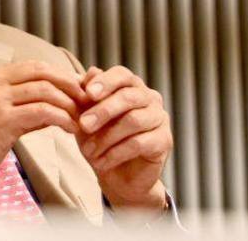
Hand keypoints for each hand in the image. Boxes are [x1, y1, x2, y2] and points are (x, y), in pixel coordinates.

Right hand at [0, 61, 87, 185]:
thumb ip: (23, 106)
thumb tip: (55, 106)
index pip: (33, 66)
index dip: (58, 75)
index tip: (76, 88)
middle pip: (41, 71)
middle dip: (68, 83)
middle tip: (86, 98)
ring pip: (45, 90)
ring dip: (69, 103)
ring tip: (81, 117)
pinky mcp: (3, 119)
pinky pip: (42, 112)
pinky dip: (62, 118)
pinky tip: (70, 128)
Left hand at [76, 66, 171, 209]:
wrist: (116, 176)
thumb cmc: (99, 140)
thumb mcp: (85, 118)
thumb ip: (86, 97)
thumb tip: (90, 72)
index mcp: (130, 86)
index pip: (122, 75)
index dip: (105, 82)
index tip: (88, 93)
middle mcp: (149, 98)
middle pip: (128, 97)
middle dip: (103, 111)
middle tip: (84, 125)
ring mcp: (159, 118)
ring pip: (133, 120)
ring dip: (107, 137)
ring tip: (88, 151)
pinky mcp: (164, 141)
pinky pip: (139, 143)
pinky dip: (116, 153)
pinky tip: (102, 162)